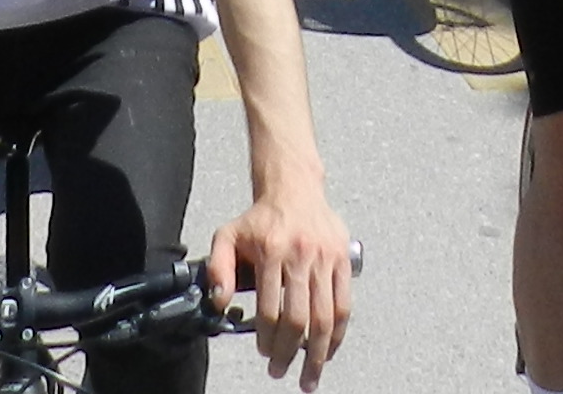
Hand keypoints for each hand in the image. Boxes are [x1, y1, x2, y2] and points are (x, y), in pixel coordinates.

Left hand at [209, 184, 355, 384]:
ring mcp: (325, 259)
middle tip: (281, 371)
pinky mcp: (343, 260)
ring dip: (318, 353)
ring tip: (309, 375)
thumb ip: (218, 268)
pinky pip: (344, 305)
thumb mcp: (228, 235)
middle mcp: (301, 255)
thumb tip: (219, 302)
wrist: (294, 187)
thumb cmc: (261, 217)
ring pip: (325, 317)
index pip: (270, 310)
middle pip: (298, 319)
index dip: (267, 340)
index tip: (264, 353)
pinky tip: (329, 350)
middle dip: (290, 353)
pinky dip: (338, 333)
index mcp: (271, 251)